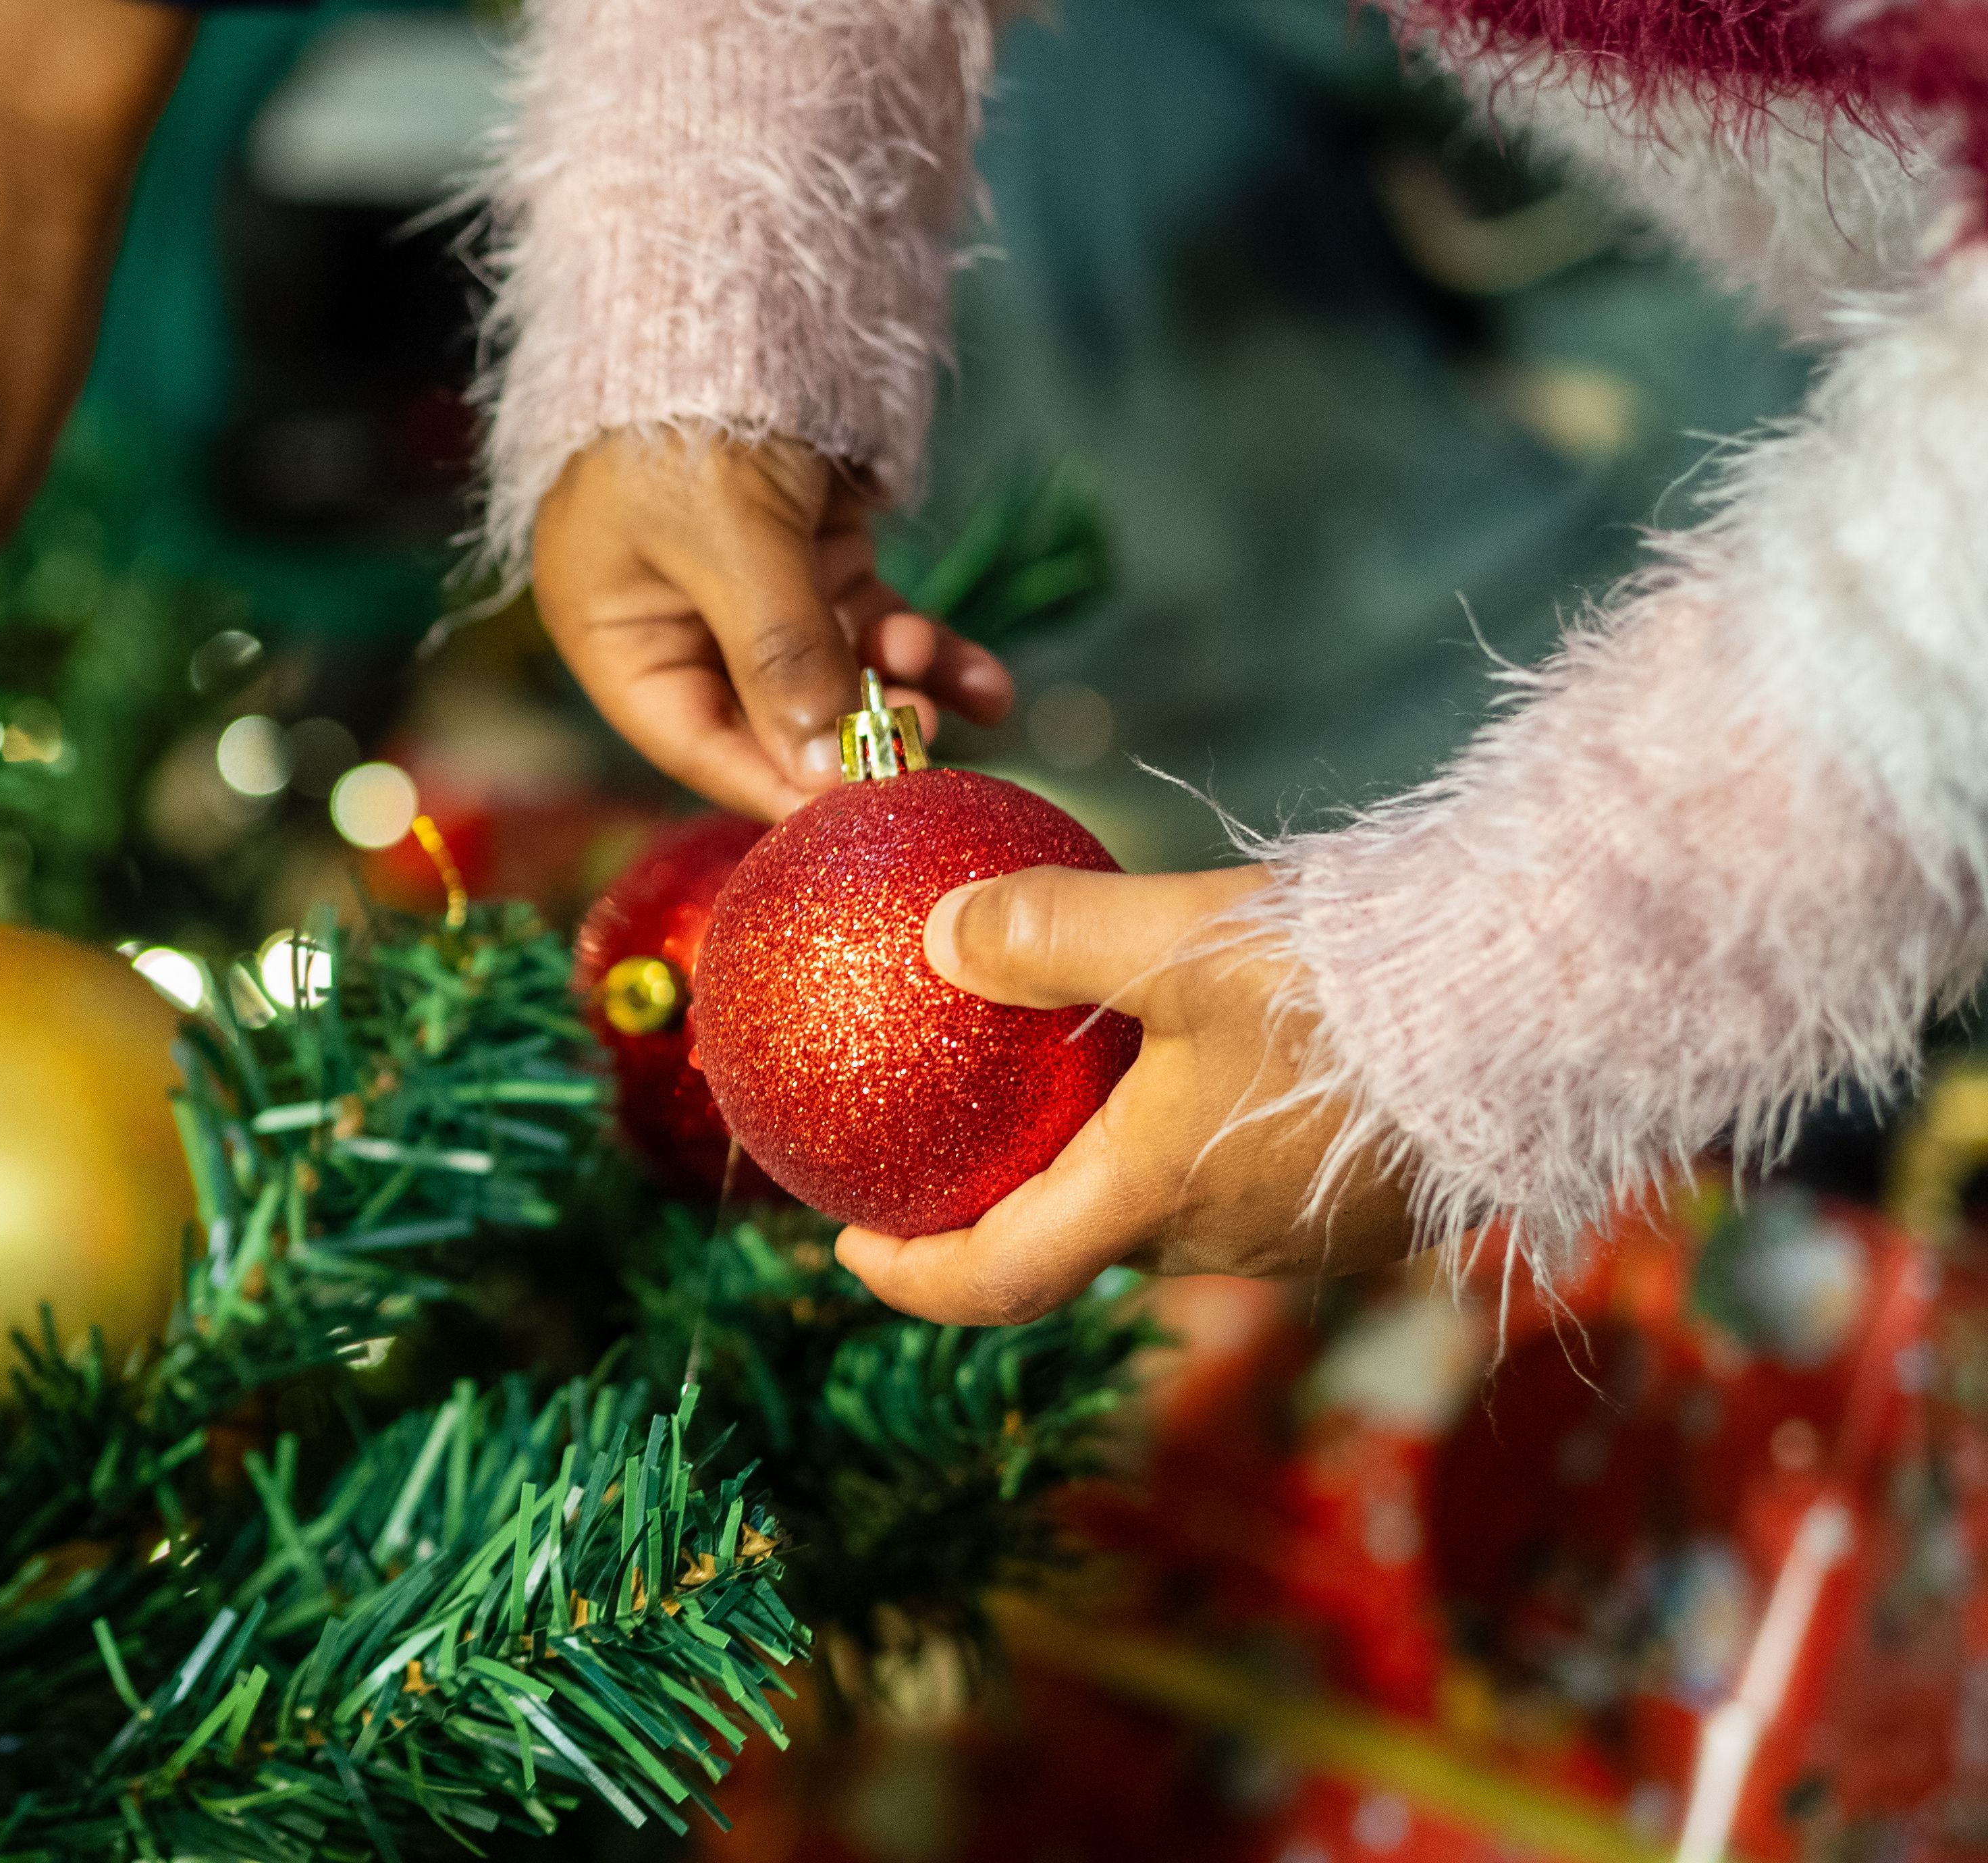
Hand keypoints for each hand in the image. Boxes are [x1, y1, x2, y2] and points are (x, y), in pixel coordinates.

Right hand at [532, 432, 1015, 820]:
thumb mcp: (733, 541)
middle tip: (928, 741)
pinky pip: (871, 624)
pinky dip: (927, 649)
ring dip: (904, 686)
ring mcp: (751, 593)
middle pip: (777, 720)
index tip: (860, 818)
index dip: (782, 786)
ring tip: (958, 690)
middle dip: (860, 733)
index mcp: (620, 639)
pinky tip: (989, 683)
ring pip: (840, 674)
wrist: (724, 277)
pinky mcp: (812, 555)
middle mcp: (680, 627)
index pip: (702, 746)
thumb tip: (828, 773)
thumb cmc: (689, 412)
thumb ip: (783, 660)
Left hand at [833, 864, 1416, 1323]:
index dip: (911, 1277)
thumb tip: (939, 929)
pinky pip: (1252, 1182)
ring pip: (1174, 1210)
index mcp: (1153, 1199)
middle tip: (958, 1145)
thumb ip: (1047, 932)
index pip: (998, 1279)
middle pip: (1083, 1244)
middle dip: (1012, 1208)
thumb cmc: (1356, 983)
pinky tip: (1204, 1056)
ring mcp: (1309, 1234)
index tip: (852, 1244)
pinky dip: (1196, 1139)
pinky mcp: (1376, 1204)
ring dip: (1114, 1166)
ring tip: (1078, 1086)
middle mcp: (1226, 1241)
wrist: (1548, 1005)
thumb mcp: (1179, 937)